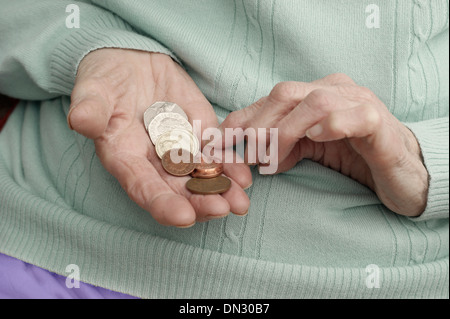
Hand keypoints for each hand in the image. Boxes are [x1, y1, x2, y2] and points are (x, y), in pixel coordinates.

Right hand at [68, 48, 250, 226]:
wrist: (132, 62)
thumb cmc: (106, 79)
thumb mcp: (94, 89)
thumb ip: (90, 107)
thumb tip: (81, 120)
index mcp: (125, 158)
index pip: (142, 187)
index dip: (161, 203)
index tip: (183, 216)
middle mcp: (153, 163)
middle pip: (178, 190)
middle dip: (200, 203)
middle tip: (222, 209)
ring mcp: (179, 151)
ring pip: (201, 178)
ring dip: (222, 191)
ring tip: (241, 202)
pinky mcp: (199, 136)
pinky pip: (216, 155)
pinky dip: (230, 166)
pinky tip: (245, 176)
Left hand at [220, 73, 427, 216]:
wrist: (402, 173)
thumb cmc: (354, 157)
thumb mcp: (310, 150)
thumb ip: (282, 145)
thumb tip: (251, 153)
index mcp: (316, 94)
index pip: (271, 99)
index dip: (242, 119)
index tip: (220, 144)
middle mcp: (336, 91)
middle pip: (285, 93)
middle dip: (258, 126)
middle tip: (246, 157)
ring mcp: (359, 103)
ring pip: (314, 102)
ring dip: (285, 132)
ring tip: (272, 160)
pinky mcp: (379, 124)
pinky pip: (354, 116)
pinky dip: (331, 124)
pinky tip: (315, 138)